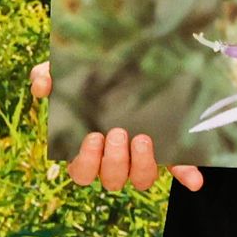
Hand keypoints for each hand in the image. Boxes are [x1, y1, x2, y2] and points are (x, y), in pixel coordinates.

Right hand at [35, 59, 197, 191]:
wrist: (135, 56)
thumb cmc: (95, 69)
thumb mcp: (70, 68)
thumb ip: (48, 74)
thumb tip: (41, 86)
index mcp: (90, 146)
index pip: (81, 172)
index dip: (85, 162)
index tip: (93, 136)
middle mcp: (116, 157)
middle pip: (109, 180)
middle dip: (112, 162)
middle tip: (116, 134)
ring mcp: (143, 155)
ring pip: (140, 180)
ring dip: (141, 166)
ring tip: (141, 139)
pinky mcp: (171, 147)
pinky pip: (179, 169)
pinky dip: (187, 176)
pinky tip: (195, 179)